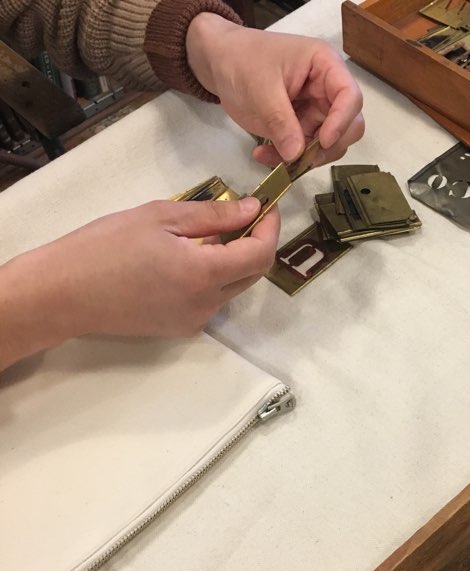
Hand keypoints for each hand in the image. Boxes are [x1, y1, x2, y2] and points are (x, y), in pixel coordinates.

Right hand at [0, 198, 277, 369]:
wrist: (63, 294)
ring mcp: (195, 320)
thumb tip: (253, 209)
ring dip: (232, 260)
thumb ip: (214, 215)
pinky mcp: (181, 328)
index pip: (261, 255)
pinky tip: (187, 258)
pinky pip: (211, 300)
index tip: (266, 207)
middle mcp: (207, 304)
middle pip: (253, 274)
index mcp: (204, 274)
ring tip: (206, 234)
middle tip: (241, 216)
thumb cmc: (104, 247)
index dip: (270, 229)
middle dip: (255, 243)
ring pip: (233, 288)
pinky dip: (212, 277)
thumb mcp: (160, 217)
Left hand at [186, 14, 363, 166]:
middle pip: (350, 125)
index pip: (350, 97)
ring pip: (330, 144)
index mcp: (325, 66)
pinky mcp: (303, 128)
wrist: (220, 63)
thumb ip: (281, 122)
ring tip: (274, 156)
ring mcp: (317, 111)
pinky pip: (306, 151)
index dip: (341, 121)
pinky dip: (290, 159)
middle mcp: (328, 90)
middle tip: (304, 157)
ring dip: (307, 158)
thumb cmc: (241, 60)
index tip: (323, 141)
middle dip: (329, 146)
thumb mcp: (260, 89)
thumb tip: (296, 155)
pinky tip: (264, 155)